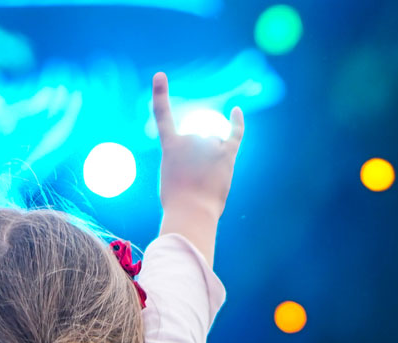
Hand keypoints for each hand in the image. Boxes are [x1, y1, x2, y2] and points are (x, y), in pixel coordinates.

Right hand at [151, 72, 243, 259]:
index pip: (163, 115)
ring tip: (207, 182)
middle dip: (199, 162)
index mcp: (170, 145)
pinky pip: (234, 133)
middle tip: (194, 183)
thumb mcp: (171, 181)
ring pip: (214, 148)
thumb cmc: (178, 202)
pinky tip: (236, 111)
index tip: (160, 76)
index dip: (160, 94)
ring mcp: (209, 145)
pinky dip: (237, 122)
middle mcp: (190, 138)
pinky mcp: (226, 154)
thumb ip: (185, 164)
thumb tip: (208, 155)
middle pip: (198, 144)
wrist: (191, 212)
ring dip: (213, 164)